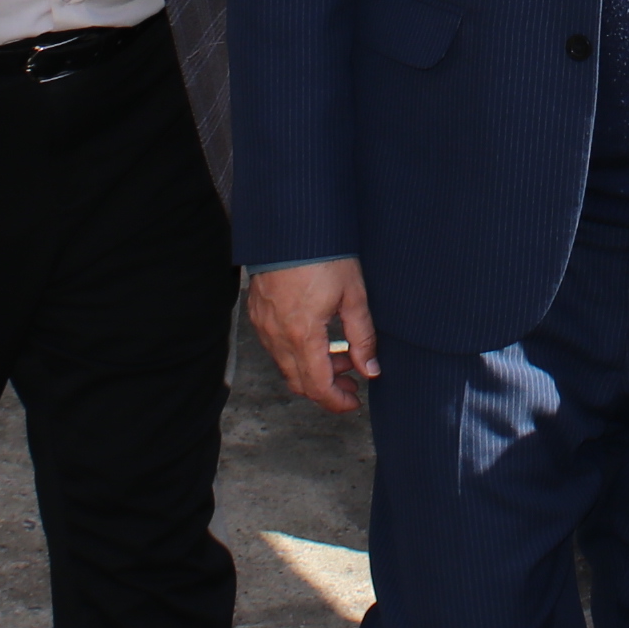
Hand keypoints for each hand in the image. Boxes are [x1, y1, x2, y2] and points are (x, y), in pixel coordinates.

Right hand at [248, 259, 380, 413]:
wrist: (291, 225)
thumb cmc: (324, 254)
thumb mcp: (354, 295)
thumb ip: (363, 337)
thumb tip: (371, 369)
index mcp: (302, 335)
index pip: (318, 387)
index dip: (337, 402)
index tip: (354, 402)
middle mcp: (277, 336)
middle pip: (299, 382)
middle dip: (327, 388)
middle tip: (352, 380)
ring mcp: (264, 325)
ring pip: (286, 365)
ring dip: (313, 369)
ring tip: (340, 354)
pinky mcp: (258, 313)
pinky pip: (275, 347)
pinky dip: (297, 353)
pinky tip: (317, 338)